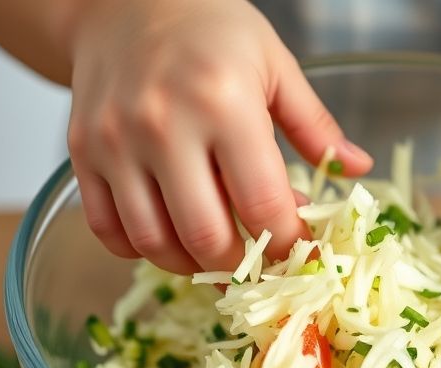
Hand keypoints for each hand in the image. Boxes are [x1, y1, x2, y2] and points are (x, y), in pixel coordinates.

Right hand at [65, 0, 371, 273]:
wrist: (124, 0)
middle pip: (206, 237)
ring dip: (192, 266)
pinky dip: (140, 250)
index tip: (301, 255)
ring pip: (154, 243)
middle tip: (260, 265)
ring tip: (217, 256)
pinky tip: (170, 237)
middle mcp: (163, 126)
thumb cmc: (208, 29)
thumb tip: (358, 169)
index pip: (263, 205)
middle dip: (242, 267)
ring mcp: (115, 143)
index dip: (288, 245)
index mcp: (224, 103)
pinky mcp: (82, 154)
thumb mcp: (275, 64)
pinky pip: (107, 230)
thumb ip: (316, 125)